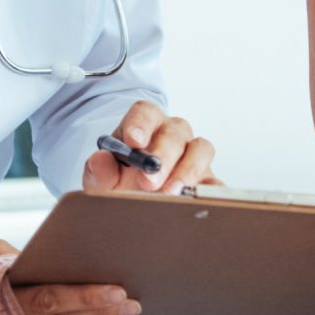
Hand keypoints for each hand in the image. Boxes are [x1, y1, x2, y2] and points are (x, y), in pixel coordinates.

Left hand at [81, 100, 220, 194]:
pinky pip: (216, 180)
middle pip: (174, 133)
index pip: (145, 113)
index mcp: (145, 125)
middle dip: (162, 156)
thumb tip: (100, 159)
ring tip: (171, 192)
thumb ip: (99, 170)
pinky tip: (197, 202)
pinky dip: (211, 190)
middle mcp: (173, 134)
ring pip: (201, 149)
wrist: (135, 201)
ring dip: (187, 170)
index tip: (133, 142)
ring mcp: (193, 155)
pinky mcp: (208, 178)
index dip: (140, 124)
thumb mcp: (103, 179)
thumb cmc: (121, 183)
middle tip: (147, 181)